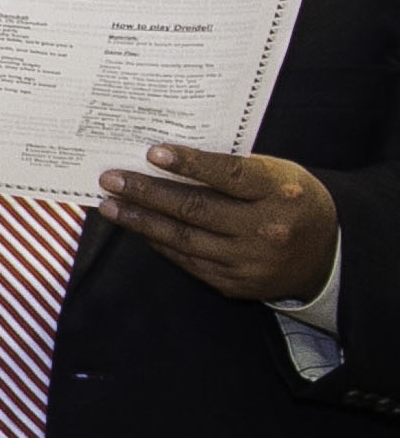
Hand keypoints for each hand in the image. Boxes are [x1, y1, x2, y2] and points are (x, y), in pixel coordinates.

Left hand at [97, 146, 339, 303]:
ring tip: (111, 205)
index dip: (190, 164)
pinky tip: (139, 228)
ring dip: (141, 221)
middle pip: (196, 209)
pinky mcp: (235, 285)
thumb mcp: (278, 175)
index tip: (152, 153)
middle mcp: (265, 229)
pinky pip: (189, 261)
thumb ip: (234, 168)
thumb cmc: (292, 201)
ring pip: (184, 239)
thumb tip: (170, 159)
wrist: (326, 255)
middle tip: (111, 179)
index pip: (229, 176)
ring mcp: (249, 261)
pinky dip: (161, 243)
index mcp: (280, 193)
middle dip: (147, 193)